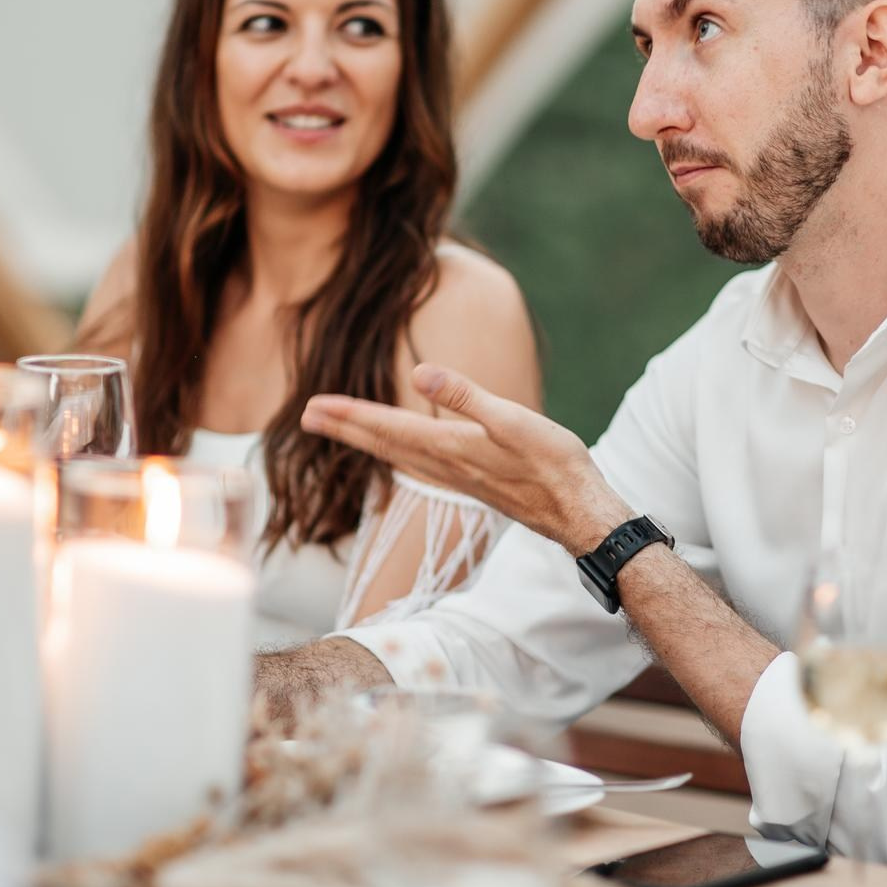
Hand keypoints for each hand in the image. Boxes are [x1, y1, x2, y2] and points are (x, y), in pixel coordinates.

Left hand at [301, 364, 633, 555]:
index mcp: (449, 447)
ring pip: (397, 456)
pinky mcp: (472, 483)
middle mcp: (445, 466)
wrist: (579, 513)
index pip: (387, 427)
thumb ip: (466, 397)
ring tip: (338, 429)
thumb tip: (421, 374)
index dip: (349, 415)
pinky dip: (394, 453)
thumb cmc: (553, 465)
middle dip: (343, 428)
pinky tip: (396, 451)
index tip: (313, 406)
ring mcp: (457, 478)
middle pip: (382, 444)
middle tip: (306, 416)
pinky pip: (418, 465)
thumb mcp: (512, 419)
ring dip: (364, 441)